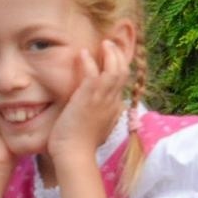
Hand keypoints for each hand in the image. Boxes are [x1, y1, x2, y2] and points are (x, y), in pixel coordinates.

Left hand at [47, 41, 127, 165]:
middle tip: (111, 44)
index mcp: (114, 109)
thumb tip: (106, 114)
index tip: (114, 58)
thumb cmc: (79, 145)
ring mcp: (103, 99)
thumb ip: (102, 118)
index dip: (120, 68)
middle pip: (124, 73)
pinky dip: (90, 61)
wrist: (74, 155)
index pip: (121, 84)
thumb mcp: (96, 128)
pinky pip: (94, 73)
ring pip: (115, 69)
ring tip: (105, 43)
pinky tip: (83, 53)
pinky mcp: (89, 98)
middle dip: (119, 56)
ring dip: (111, 54)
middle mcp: (113, 102)